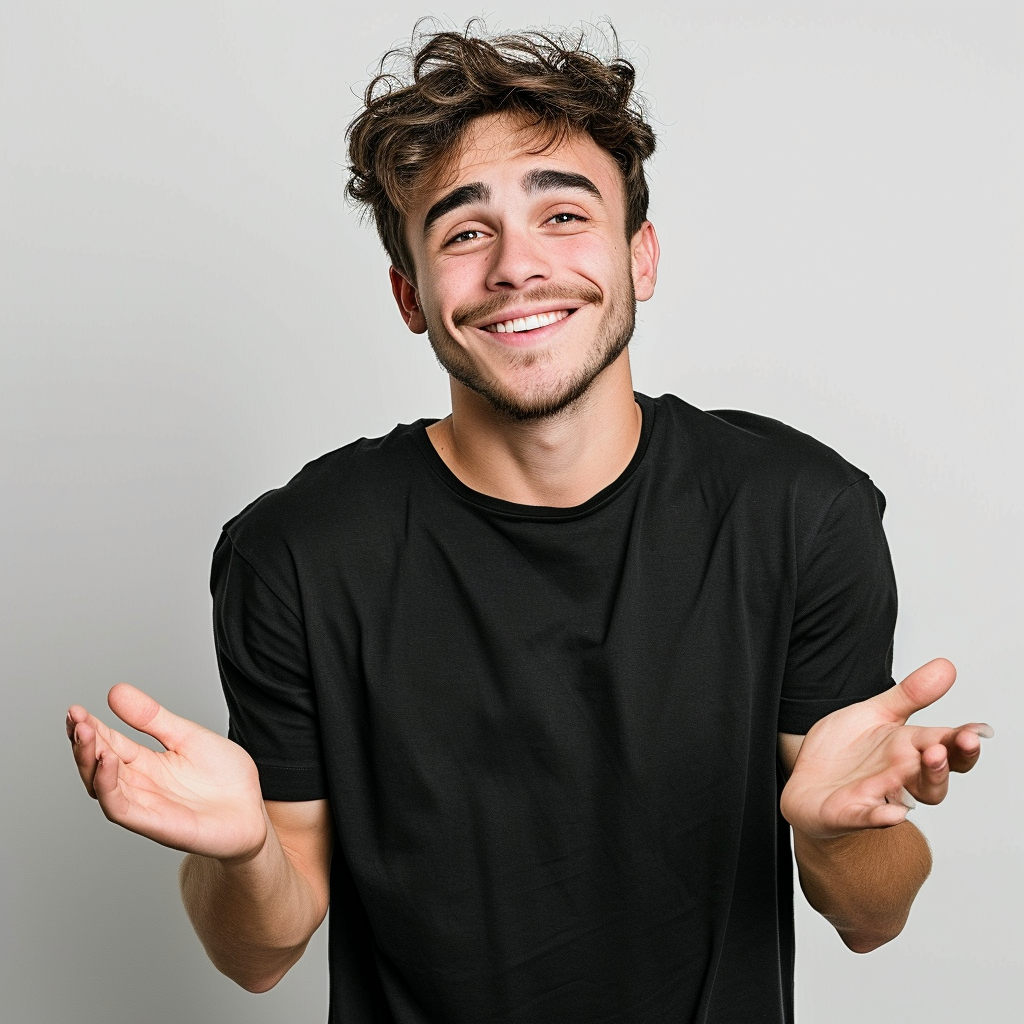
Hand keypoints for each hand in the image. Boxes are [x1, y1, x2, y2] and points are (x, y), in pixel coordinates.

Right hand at [67, 684, 267, 861]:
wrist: (253, 812)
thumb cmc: (224, 780)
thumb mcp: (188, 737)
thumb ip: (153, 718)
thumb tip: (115, 691)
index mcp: (147, 764)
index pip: (109, 744)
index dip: (91, 727)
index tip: (75, 709)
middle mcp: (140, 785)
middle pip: (97, 765)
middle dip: (83, 741)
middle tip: (74, 717)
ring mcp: (146, 805)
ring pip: (101, 786)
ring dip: (89, 760)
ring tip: (84, 733)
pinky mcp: (157, 824)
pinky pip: (121, 807)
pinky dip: (108, 786)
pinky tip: (106, 761)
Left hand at [780, 659, 991, 839]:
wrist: (807, 783)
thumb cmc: (846, 751)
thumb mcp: (875, 713)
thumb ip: (910, 694)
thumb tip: (947, 666)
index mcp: (908, 748)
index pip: (945, 745)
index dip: (963, 739)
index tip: (977, 730)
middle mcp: (901, 775)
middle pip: (937, 774)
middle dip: (952, 758)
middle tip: (963, 741)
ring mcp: (879, 795)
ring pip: (914, 796)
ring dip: (930, 779)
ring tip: (933, 757)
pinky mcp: (852, 812)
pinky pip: (869, 817)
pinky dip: (881, 816)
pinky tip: (892, 813)